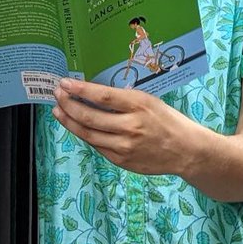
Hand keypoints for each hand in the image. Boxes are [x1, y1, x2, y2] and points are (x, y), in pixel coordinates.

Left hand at [52, 78, 200, 175]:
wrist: (184, 149)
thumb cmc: (167, 120)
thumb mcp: (149, 101)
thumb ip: (124, 100)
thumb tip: (94, 94)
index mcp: (139, 105)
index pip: (102, 97)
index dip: (80, 90)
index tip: (65, 83)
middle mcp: (130, 126)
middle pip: (89, 116)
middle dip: (68, 104)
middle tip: (57, 95)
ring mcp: (124, 146)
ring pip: (88, 134)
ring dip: (70, 121)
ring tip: (58, 111)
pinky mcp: (120, 160)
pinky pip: (97, 146)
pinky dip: (84, 134)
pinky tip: (77, 126)